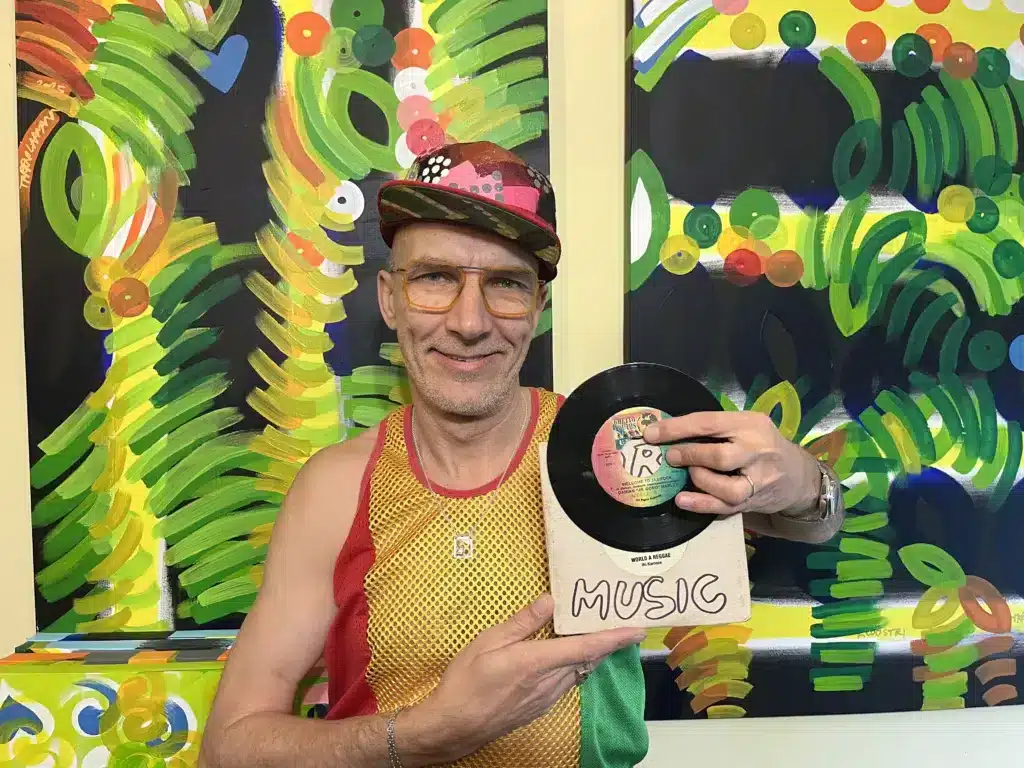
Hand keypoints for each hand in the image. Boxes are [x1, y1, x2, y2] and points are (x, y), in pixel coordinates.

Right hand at [399, 594, 644, 762]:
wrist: (454, 725)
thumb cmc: (466, 680)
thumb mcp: (488, 642)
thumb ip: (523, 623)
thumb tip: (550, 600)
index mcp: (537, 662)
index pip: (585, 648)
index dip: (614, 638)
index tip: (637, 630)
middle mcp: (549, 682)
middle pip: (587, 659)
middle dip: (605, 641)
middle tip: (618, 620)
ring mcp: (546, 698)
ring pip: (577, 671)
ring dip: (589, 653)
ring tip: (593, 632)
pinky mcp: (540, 707)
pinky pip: (565, 682)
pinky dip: (572, 665)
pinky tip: (564, 656)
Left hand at [643, 410, 819, 517]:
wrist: (798, 476)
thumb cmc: (762, 444)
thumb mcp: (746, 425)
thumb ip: (716, 428)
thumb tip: (667, 431)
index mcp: (752, 425)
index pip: (709, 423)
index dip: (677, 429)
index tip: (651, 434)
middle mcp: (758, 452)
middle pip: (721, 456)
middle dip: (690, 456)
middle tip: (670, 456)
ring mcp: (758, 481)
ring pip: (727, 488)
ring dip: (700, 481)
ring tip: (688, 475)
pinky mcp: (753, 502)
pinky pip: (726, 507)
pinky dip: (701, 505)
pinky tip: (682, 500)